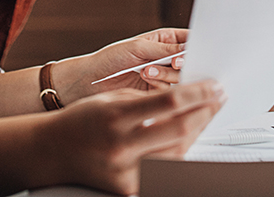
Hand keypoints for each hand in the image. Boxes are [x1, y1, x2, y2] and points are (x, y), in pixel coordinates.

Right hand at [46, 80, 224, 194]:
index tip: (213, 87)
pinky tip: (187, 138)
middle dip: (205, 112)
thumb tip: (186, 96)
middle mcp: (122, 147)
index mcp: (116, 117)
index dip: (197, 94)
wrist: (54, 151)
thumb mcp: (112, 99)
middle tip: (218, 99)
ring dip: (197, 132)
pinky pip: (165, 170)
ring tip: (206, 116)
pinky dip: (180, 153)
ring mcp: (126, 172)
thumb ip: (148, 99)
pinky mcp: (129, 188)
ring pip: (178, 153)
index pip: (169, 103)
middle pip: (179, 130)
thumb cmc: (82, 120)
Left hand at [55, 28, 186, 102]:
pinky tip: (146, 81)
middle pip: (191, 63)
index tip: (188, 54)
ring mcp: (164, 77)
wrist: (90, 82)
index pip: (191, 42)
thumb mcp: (139, 48)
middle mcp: (168, 59)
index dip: (195, 48)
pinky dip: (160, 87)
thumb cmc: (110, 58)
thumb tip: (188, 52)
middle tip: (173, 63)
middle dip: (180, 64)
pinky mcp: (158, 94)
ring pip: (182, 79)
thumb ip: (166, 50)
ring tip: (146, 71)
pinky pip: (170, 93)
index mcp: (166, 40)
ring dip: (166, 75)